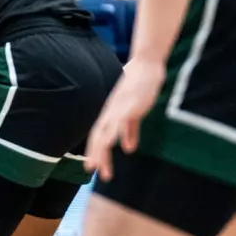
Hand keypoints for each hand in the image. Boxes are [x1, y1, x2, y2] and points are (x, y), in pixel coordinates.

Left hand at [85, 58, 164, 180]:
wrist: (146, 64)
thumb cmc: (138, 86)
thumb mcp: (133, 112)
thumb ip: (130, 130)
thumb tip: (128, 148)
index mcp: (110, 113)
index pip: (97, 134)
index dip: (92, 150)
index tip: (90, 166)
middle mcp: (111, 112)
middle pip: (98, 136)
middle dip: (95, 155)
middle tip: (91, 171)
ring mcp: (120, 109)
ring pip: (107, 133)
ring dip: (103, 151)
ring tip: (100, 166)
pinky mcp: (131, 105)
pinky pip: (123, 122)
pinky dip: (119, 134)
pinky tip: (119, 146)